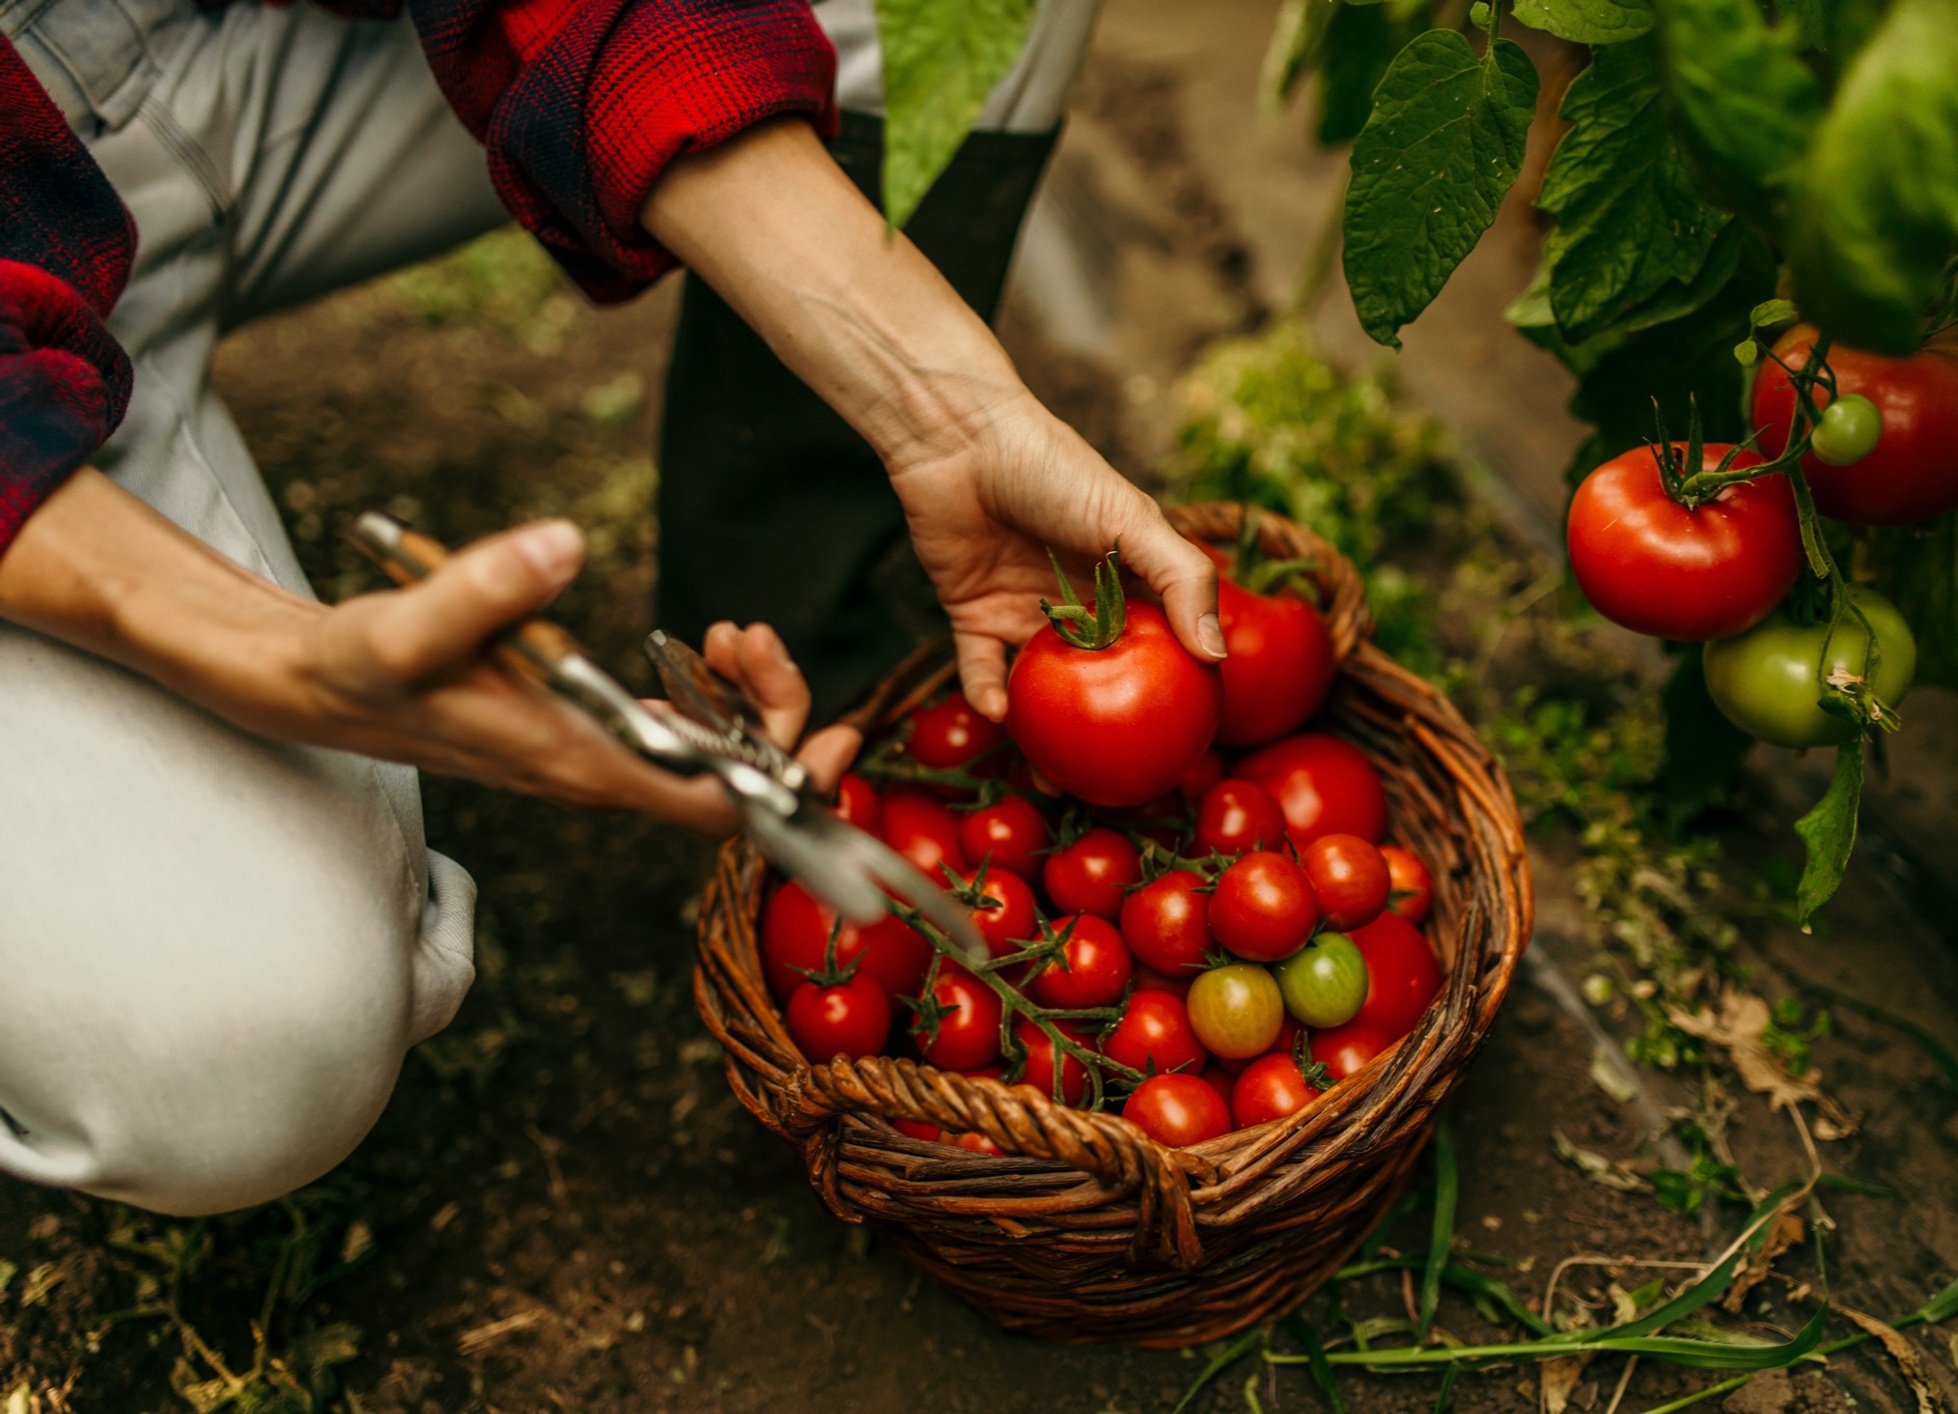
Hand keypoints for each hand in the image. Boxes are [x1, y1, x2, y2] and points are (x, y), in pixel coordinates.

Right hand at [292, 522, 861, 827]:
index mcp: (579, 766)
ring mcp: (598, 756)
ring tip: (729, 634)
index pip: (718, 807)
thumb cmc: (360, 666)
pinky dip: (711, 694)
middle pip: (736, 780)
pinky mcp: (590, 730)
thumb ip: (483, 588)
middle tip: (749, 637)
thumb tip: (564, 544)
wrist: (315, 684)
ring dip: (747, 700)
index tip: (835, 734)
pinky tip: (704, 645)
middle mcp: (600, 775)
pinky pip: (683, 732)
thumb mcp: (408, 624)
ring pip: (714, 756)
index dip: (791, 785)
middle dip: (774, 714)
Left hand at [643, 120, 1221, 722]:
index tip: (1187, 741)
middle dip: (1110, 730)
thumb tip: (1218, 654)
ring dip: (1044, 732)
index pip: (1163, 646)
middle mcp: (1082, 603)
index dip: (1177, 690)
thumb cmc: (1053, 467)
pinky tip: (1000, 714)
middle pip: (1103, 680)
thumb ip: (1182, 580)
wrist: (959, 437)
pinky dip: (988, 696)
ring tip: (1052, 779)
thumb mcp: (1131, 520)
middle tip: (1116, 782)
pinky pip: (982, 671)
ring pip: (1043, 687)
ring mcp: (1027, 611)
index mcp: (1129, 580)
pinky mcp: (974, 615)